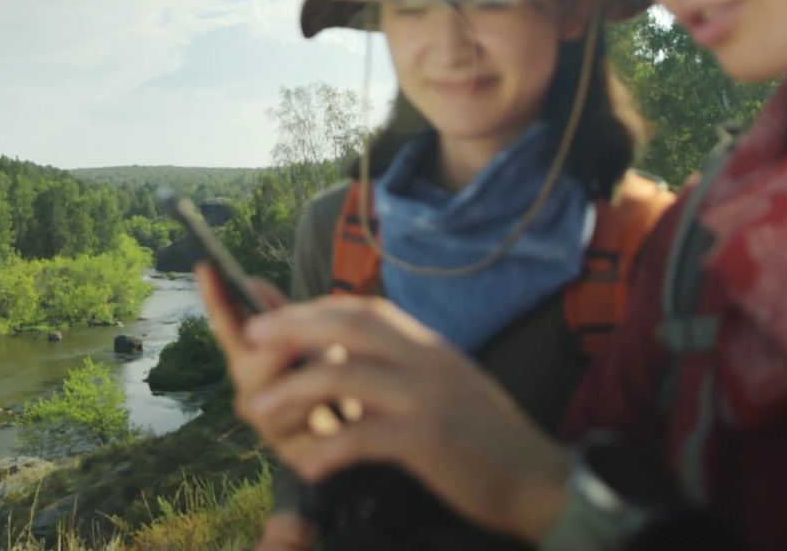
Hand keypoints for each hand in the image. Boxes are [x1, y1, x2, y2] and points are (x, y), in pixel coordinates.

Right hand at [194, 263, 357, 436]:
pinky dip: (321, 428)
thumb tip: (252, 283)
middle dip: (271, 356)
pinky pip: (302, 443)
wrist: (362, 418)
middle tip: (297, 343)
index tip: (206, 267)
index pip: (228, 325)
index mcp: (252, 357)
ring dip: (305, 393)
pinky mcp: (293, 454)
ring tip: (333, 381)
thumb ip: (284, 315)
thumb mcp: (310, 335)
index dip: (216, 300)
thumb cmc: (327, 369)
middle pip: (246, 371)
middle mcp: (252, 391)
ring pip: (272, 410)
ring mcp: (270, 424)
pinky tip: (338, 418)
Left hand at [238, 294, 569, 542]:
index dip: (311, 309)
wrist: (537, 477)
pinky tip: (307, 466)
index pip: (362, 309)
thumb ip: (401, 361)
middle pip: (348, 325)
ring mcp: (427, 396)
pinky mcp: (429, 440)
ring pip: (345, 376)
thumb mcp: (443, 381)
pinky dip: (329, 449)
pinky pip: (365, 437)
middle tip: (249, 334)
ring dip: (294, 390)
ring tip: (259, 407)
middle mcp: (426, 359)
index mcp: (426, 344)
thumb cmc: (481, 434)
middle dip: (292, 326)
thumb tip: (348, 348)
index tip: (273, 317)